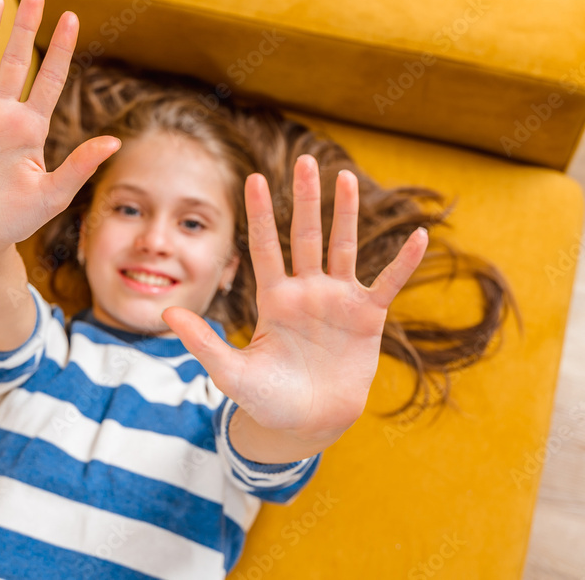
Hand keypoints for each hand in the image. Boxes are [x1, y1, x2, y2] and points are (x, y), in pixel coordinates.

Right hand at [0, 0, 120, 255]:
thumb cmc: (16, 219)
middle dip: (25, 28)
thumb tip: (114, 141)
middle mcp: (2, 114)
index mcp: (30, 127)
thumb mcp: (52, 194)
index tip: (72, 18)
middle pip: (16, 61)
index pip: (50, 79)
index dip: (61, 49)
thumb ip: (79, 166)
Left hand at [162, 156, 427, 448]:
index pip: (264, 247)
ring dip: (346, 214)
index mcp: (273, 299)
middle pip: (305, 235)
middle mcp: (306, 290)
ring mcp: (338, 301)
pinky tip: (419, 235)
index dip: (260, 214)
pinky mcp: (367, 318)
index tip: (253, 178)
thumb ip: (202, 341)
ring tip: (346, 177)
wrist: (306, 424)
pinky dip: (404, 261)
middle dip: (305, 199)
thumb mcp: (231, 371)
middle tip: (306, 159)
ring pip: (343, 247)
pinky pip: (388, 283)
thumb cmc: (266, 398)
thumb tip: (165, 313)